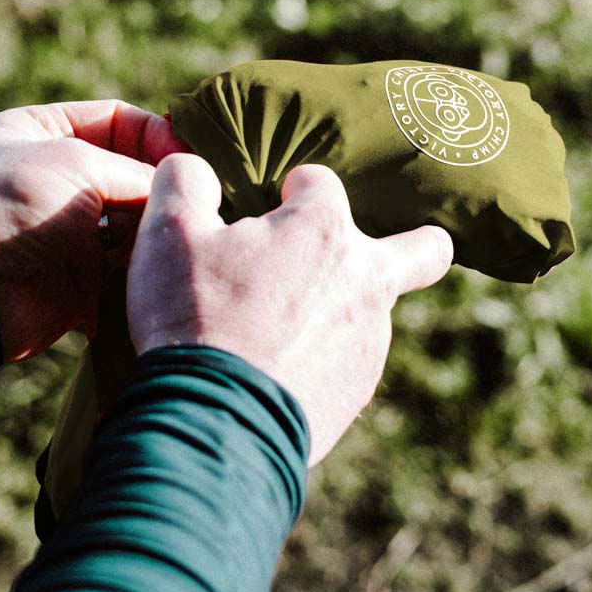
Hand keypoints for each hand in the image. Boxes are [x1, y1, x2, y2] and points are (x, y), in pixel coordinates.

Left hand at [0, 101, 187, 362]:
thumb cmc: (10, 202)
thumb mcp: (75, 162)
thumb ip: (135, 171)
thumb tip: (179, 188)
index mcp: (43, 132)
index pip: (117, 120)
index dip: (156, 136)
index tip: (190, 158)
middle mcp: (57, 177)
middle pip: (130, 174)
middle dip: (162, 187)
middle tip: (196, 202)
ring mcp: (67, 229)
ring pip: (133, 222)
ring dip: (155, 229)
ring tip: (177, 237)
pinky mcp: (78, 277)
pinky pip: (125, 268)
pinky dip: (143, 268)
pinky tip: (163, 268)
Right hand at [126, 154, 452, 464]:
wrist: (213, 425)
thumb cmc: (193, 315)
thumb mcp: (168, 231)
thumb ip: (185, 178)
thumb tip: (195, 166)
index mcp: (322, 230)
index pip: (320, 182)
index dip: (289, 189)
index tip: (265, 206)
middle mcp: (363, 280)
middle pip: (423, 249)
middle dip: (418, 240)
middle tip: (381, 248)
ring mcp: (367, 342)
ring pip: (373, 309)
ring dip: (339, 303)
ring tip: (275, 323)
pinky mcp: (354, 392)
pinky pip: (347, 360)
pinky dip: (321, 354)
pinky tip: (273, 365)